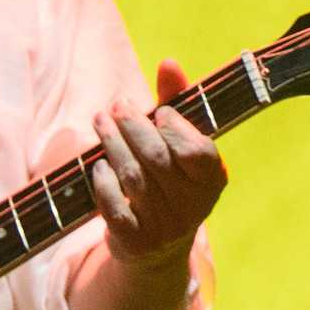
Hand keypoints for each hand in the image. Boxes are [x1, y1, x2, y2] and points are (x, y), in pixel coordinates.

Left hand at [87, 62, 227, 281]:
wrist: (159, 246)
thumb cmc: (171, 177)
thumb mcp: (180, 143)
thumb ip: (176, 102)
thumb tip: (168, 63)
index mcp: (213, 180)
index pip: (197, 152)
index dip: (175, 128)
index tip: (158, 111)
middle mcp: (194, 207)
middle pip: (158, 159)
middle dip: (133, 127)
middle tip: (116, 106)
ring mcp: (165, 228)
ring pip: (134, 179)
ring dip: (112, 145)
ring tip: (100, 121)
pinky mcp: (136, 242)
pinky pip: (115, 208)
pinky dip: (104, 184)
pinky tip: (96, 165)